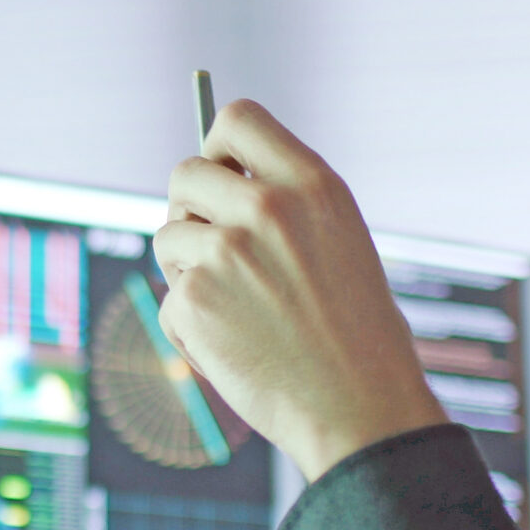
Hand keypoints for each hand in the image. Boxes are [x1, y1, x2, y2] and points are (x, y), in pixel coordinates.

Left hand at [156, 101, 444, 481]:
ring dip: (187, 270)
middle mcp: (266, 208)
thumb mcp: (339, 244)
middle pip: (185, 174)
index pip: (239, 120)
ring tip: (237, 310)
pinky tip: (233, 349)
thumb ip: (283, 209)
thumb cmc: (357, 336)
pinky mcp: (194, 301)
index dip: (218, 145)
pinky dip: (189, 328)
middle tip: (216, 252)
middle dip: (189, 210)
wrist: (361, 410)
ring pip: (167, 237)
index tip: (221, 174)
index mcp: (313, 185)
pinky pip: (169, 299)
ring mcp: (225, 253)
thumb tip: (212, 187)